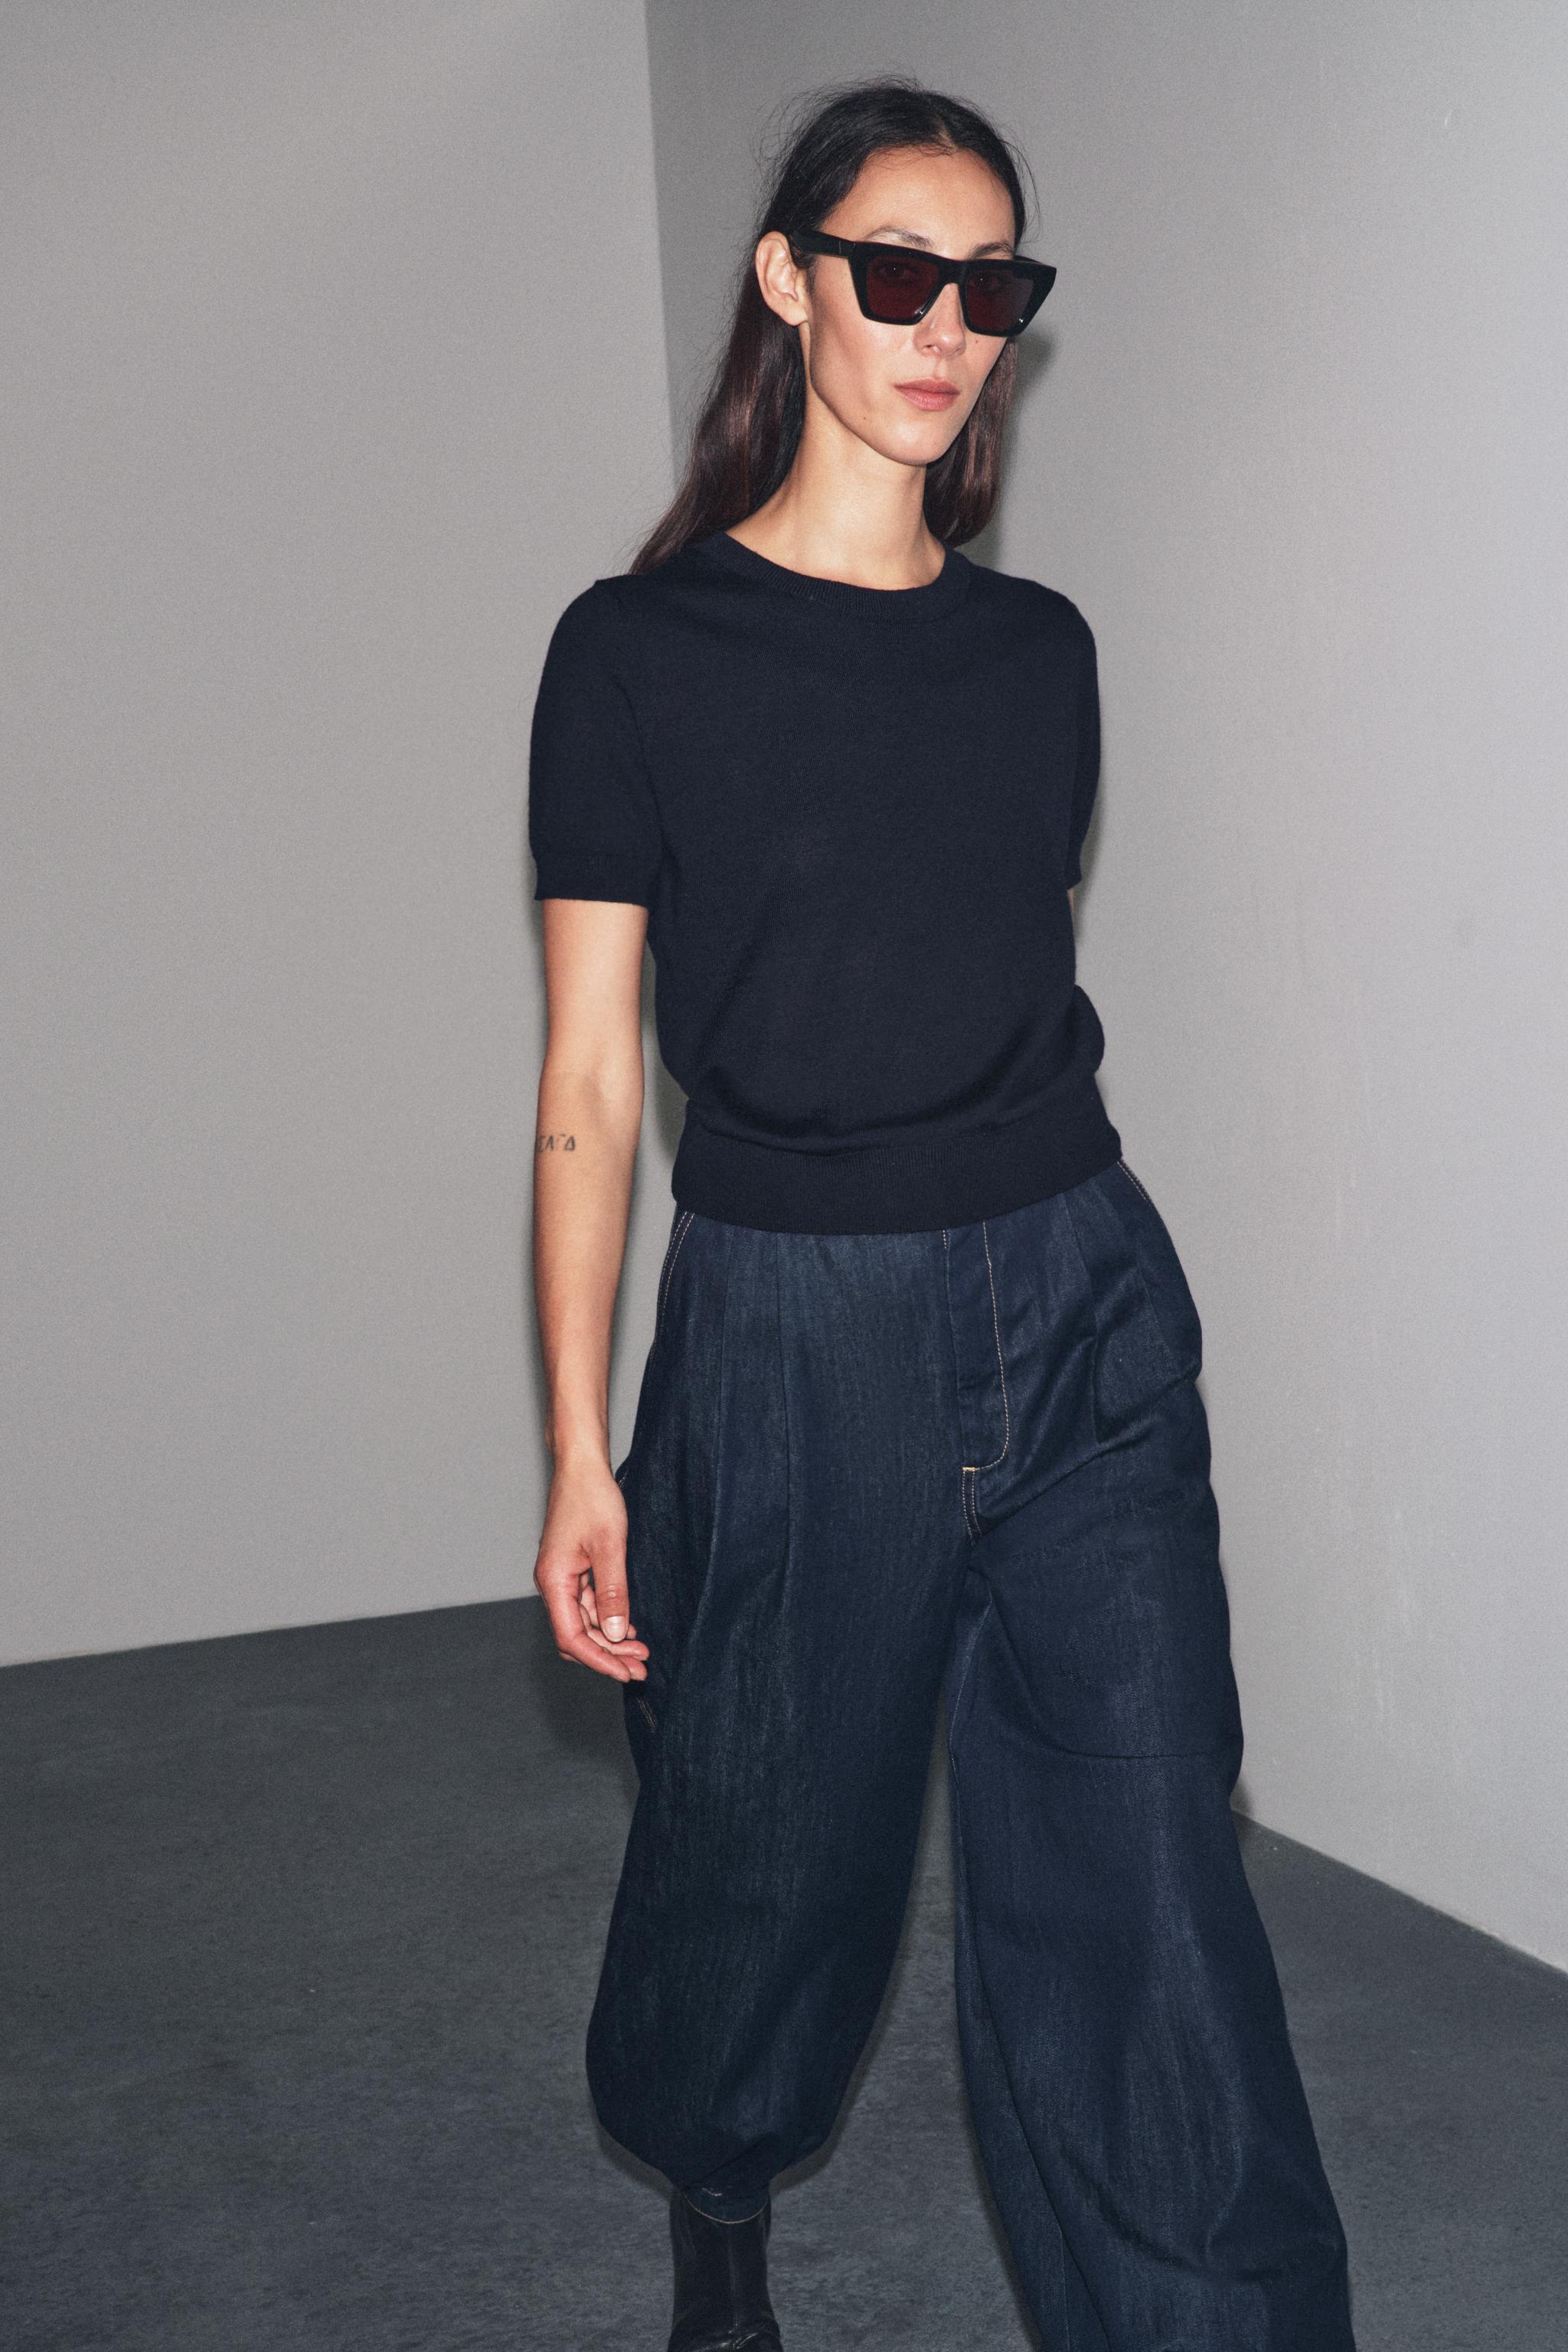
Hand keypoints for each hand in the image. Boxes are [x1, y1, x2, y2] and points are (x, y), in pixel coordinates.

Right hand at [534, 1456, 649, 1682]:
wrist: (582, 1466)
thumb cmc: (592, 1498)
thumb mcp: (610, 1547)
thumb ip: (612, 1592)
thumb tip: (614, 1633)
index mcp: (554, 1580)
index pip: (571, 1637)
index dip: (599, 1660)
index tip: (626, 1672)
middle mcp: (553, 1583)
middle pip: (576, 1635)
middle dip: (608, 1654)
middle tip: (642, 1667)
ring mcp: (562, 1577)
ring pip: (583, 1622)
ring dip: (610, 1639)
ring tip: (641, 1651)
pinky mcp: (573, 1569)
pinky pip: (588, 1605)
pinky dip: (607, 1619)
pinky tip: (629, 1625)